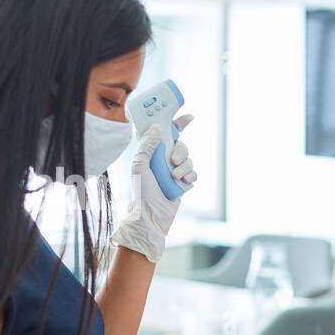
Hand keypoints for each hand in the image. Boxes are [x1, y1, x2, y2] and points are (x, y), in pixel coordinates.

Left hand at [111, 114, 196, 262]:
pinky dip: (190, 177)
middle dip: (181, 152)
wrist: (152, 216)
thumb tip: (157, 127)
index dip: (177, 123)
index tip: (189, 117)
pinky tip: (183, 183)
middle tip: (173, 162)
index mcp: (151, 152)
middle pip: (181, 145)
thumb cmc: (142, 192)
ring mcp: (174, 171)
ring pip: (189, 159)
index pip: (165, 133)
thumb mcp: (140, 165)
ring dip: (184, 167)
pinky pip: (194, 173)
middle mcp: (163, 160)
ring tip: (175, 177)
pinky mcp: (183, 182)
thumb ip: (148, 145)